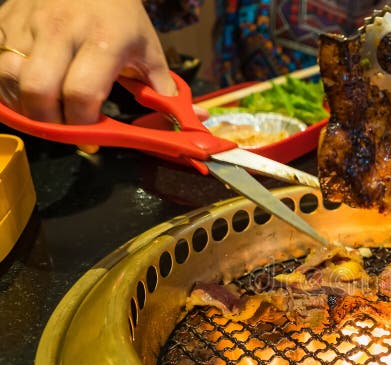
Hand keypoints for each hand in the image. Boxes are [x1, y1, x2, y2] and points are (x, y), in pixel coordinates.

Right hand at [0, 0, 174, 123]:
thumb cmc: (121, 16)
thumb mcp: (148, 50)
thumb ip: (162, 89)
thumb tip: (188, 119)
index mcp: (103, 40)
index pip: (81, 93)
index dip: (81, 124)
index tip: (90, 137)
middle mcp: (62, 30)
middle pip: (37, 89)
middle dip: (47, 120)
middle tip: (62, 128)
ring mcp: (29, 23)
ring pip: (8, 76)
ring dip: (23, 104)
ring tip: (44, 110)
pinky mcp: (6, 19)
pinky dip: (6, 84)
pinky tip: (26, 91)